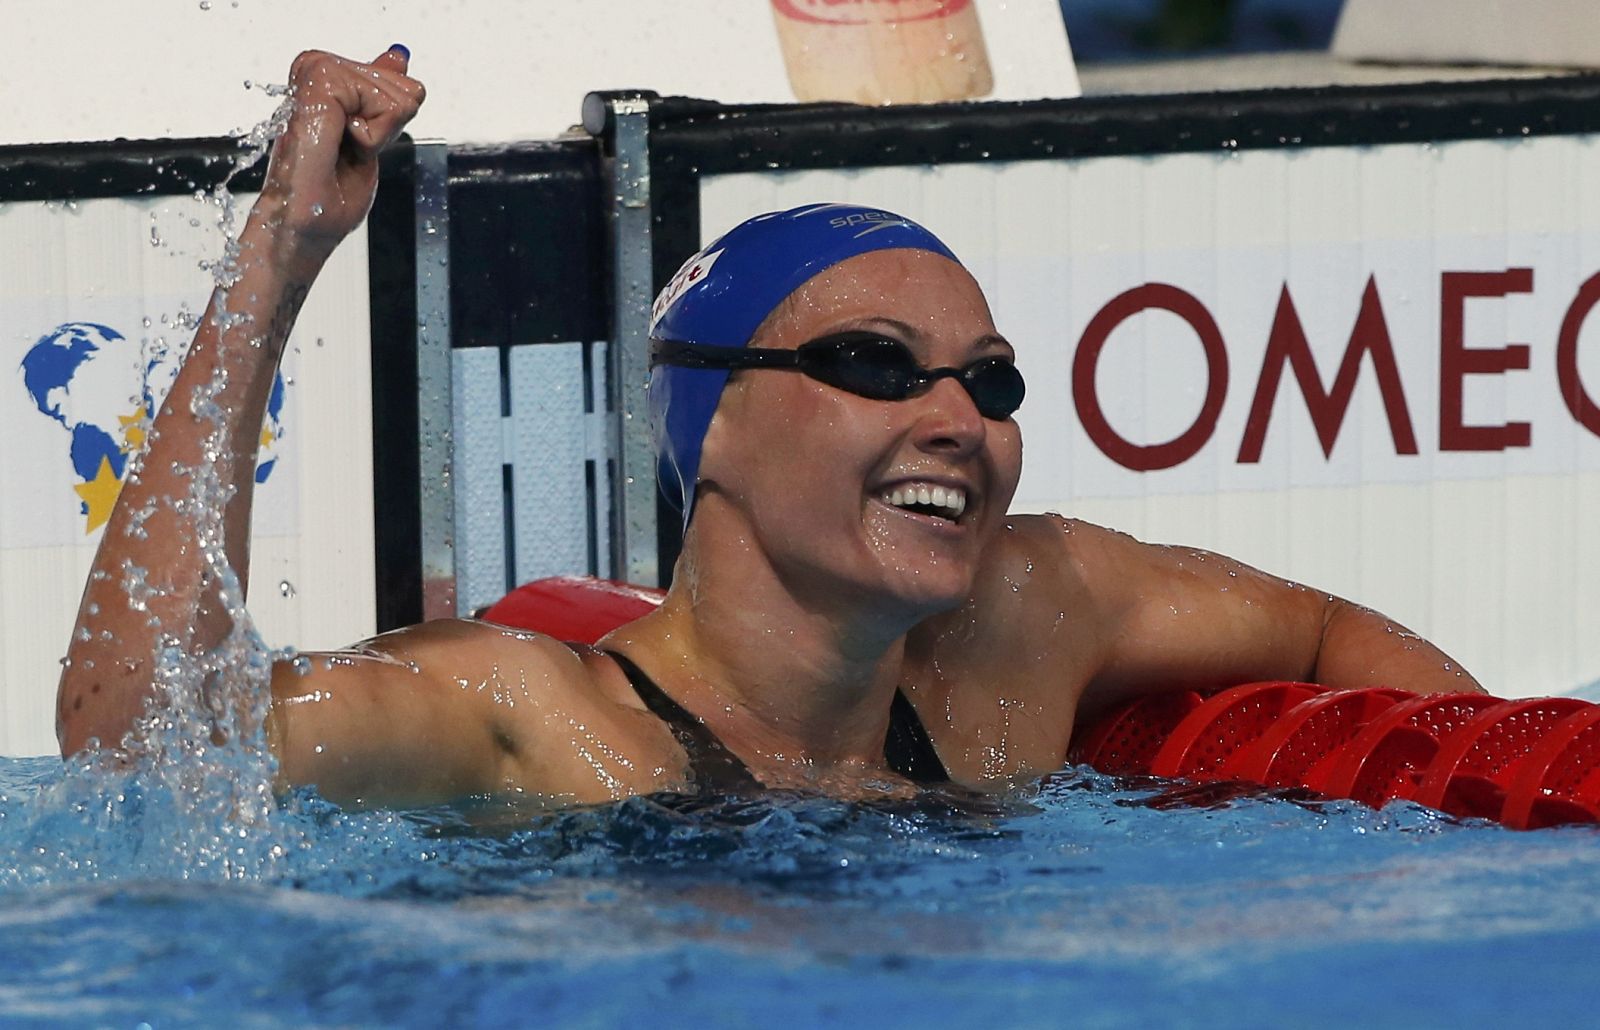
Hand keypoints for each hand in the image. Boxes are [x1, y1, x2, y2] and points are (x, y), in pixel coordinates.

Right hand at [255, 46, 425, 270]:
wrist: (298, 233)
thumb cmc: (326, 204)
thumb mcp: (369, 147)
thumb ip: (381, 103)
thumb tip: (397, 58)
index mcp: (328, 96)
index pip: (385, 75)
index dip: (394, 108)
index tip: (367, 141)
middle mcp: (315, 87)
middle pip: (394, 78)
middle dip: (393, 118)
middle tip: (359, 148)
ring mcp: (311, 90)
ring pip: (380, 80)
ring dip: (380, 126)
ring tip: (350, 147)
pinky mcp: (310, 98)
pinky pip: (365, 92)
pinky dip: (371, 129)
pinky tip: (348, 142)